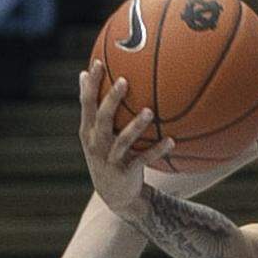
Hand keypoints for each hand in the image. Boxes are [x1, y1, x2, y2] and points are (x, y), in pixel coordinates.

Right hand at [79, 59, 172, 218]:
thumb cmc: (107, 155)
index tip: (98, 62)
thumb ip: (94, 108)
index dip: (90, 84)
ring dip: (136, 126)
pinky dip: (157, 150)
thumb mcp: (96, 134)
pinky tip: (172, 141)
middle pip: (102, 119)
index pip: (87, 103)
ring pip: (122, 141)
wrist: (114, 196)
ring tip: (150, 111)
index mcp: (88, 131)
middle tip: (125, 80)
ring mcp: (110, 159)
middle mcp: (96, 144)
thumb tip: (86, 73)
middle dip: (111, 100)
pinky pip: (143, 160)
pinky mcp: (126, 173)